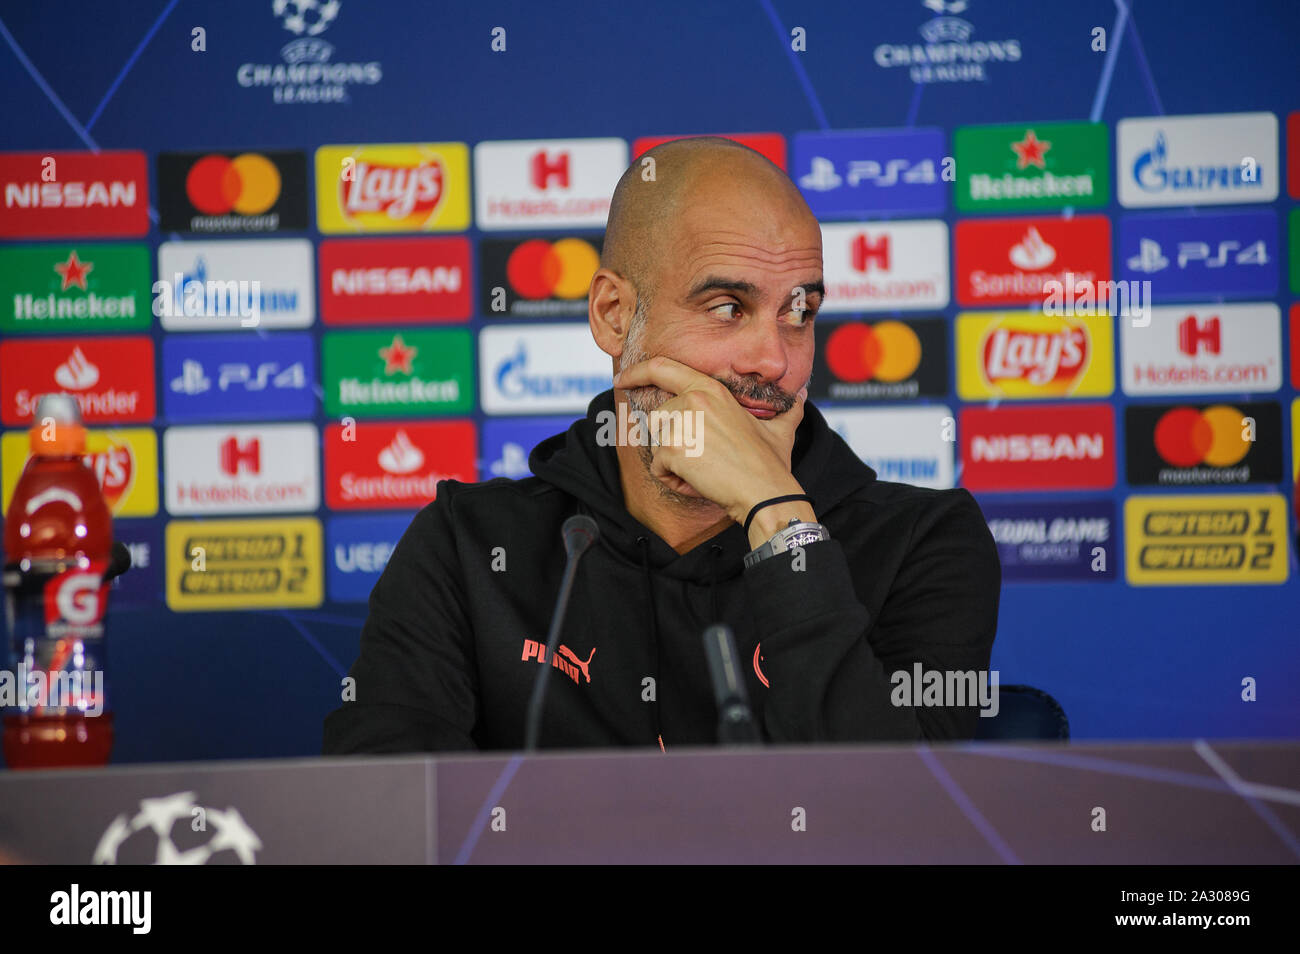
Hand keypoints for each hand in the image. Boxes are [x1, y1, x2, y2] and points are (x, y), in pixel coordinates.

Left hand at [613, 356, 810, 527]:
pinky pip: (659, 469)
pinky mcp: (672, 449)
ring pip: (658, 444)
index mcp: (711, 389)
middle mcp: (692, 400)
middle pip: (659, 419)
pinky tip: (700, 483)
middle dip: (674, 443)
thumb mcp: (781, 428)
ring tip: (706, 470)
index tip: (622, 378)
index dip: (637, 372)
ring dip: (675, 463)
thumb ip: (788, 408)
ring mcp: (680, 423)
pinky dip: (675, 482)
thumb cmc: (772, 464)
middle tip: (706, 460)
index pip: (662, 368)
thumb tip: (802, 395)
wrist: (766, 493)